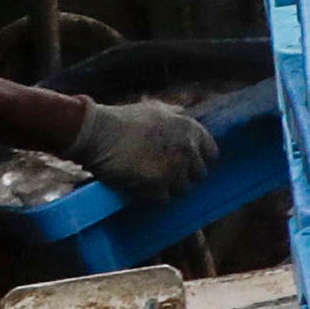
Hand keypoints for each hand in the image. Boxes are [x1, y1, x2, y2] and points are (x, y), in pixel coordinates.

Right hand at [69, 98, 221, 208]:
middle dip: (184, 175)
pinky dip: (152, 197)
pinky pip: (163, 199)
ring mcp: (174, 169)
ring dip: (168, 188)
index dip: (198, 160)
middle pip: (198, 175)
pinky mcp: (158, 186)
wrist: (98, 133)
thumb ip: (175, 114)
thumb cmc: (124, 120)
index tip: (186, 164)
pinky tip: (140, 188)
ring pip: (182, 189)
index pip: (211, 154)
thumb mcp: (155, 109)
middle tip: (164, 174)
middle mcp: (188, 149)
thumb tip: (185, 114)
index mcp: (191, 129)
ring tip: (150, 181)